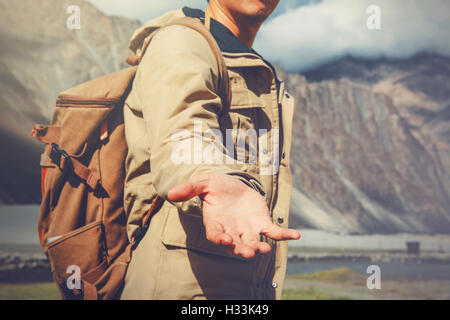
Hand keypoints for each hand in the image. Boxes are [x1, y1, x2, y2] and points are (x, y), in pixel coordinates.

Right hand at [168, 173, 300, 258]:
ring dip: (259, 247)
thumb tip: (170, 193)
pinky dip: (284, 234)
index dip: (220, 238)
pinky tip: (295, 235)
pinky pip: (273, 232)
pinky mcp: (262, 223)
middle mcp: (231, 230)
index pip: (215, 234)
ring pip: (253, 242)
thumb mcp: (202, 182)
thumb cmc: (215, 185)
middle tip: (248, 253)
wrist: (233, 184)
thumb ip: (189, 188)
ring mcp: (247, 229)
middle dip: (241, 249)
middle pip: (235, 244)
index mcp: (215, 222)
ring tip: (264, 249)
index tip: (225, 240)